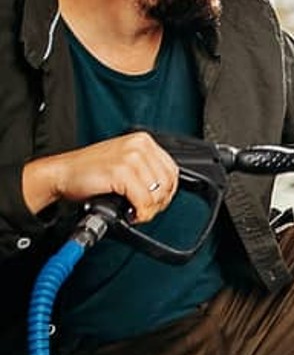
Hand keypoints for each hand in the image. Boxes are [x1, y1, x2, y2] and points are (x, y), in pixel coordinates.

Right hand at [20, 132, 179, 223]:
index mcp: (143, 141)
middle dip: (158, 203)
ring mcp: (130, 157)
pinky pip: (143, 201)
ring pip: (157, 194)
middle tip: (144, 210)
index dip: (167, 192)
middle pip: (167, 184)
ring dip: (148, 210)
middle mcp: (139, 146)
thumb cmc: (89, 171)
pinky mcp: (120, 171)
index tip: (156, 201)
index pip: (172, 171)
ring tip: (135, 210)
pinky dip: (139, 213)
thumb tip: (166, 190)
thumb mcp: (125, 163)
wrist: (61, 174)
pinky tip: (130, 213)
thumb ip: (147, 170)